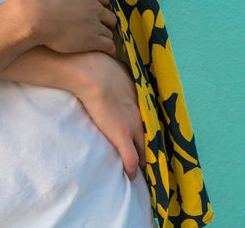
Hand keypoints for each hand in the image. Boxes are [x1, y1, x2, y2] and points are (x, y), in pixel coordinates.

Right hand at [18, 0, 117, 55]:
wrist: (34, 16)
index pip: (106, 0)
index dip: (102, 8)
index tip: (97, 15)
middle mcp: (95, 6)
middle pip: (111, 17)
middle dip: (106, 24)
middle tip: (99, 30)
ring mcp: (94, 23)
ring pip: (109, 32)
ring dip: (105, 37)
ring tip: (100, 44)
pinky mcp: (91, 40)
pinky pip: (109, 46)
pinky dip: (109, 50)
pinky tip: (107, 53)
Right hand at [70, 51, 144, 178]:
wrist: (93, 74)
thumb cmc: (102, 67)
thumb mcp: (120, 71)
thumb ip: (123, 79)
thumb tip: (118, 76)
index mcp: (140, 100)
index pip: (150, 120)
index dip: (149, 130)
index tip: (147, 135)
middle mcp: (141, 115)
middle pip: (151, 137)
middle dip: (150, 147)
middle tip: (149, 156)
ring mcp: (132, 127)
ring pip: (144, 150)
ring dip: (143, 159)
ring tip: (142, 168)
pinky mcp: (121, 136)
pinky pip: (131, 159)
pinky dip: (131, 169)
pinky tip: (131, 175)